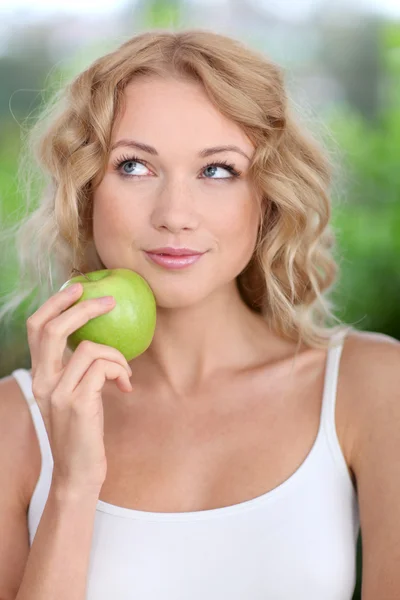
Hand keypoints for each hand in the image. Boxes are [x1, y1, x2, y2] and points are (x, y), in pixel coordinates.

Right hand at [26, 283, 132, 492]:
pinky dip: (119, 369)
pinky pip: (103, 368)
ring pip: (89, 348)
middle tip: (109, 301)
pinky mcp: (77, 404)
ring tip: (124, 372)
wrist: (78, 474)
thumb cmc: (82, 433)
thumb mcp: (73, 396)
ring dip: (116, 354)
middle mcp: (42, 382)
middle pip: (53, 328)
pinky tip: (125, 385)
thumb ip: (76, 370)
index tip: (78, 289)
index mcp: (39, 376)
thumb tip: (97, 339)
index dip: (55, 303)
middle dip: (82, 308)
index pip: (36, 328)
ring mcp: (57, 393)